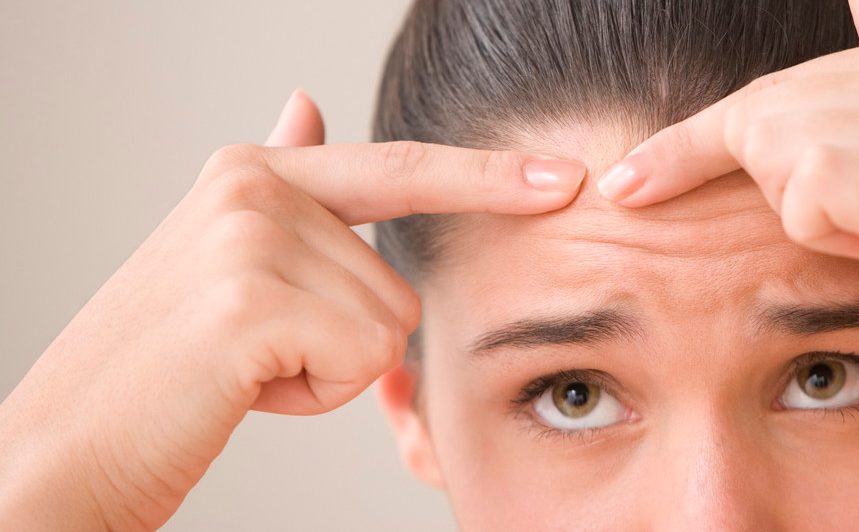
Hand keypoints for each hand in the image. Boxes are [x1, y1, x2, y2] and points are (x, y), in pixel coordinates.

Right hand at [0, 90, 586, 529]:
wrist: (69, 445)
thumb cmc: (165, 365)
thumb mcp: (221, 254)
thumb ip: (284, 186)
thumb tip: (307, 102)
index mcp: (253, 172)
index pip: (399, 168)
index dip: (488, 176)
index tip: (565, 179)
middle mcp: (253, 188)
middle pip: (397, 281)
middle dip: (346, 338)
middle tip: (254, 354)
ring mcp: (250, 239)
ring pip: (387, 325)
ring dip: (328, 369)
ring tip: (246, 368)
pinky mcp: (254, 301)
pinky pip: (363, 357)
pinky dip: (317, 395)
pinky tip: (245, 387)